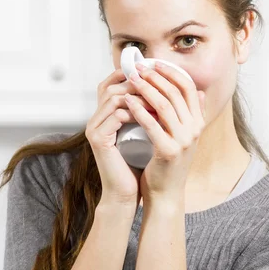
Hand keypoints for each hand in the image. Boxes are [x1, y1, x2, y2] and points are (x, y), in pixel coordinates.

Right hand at [85, 67, 161, 205]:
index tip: (154, 77)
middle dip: (137, 84)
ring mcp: (94, 129)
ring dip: (139, 97)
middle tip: (159, 86)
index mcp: (103, 117)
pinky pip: (116, 117)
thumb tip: (174, 94)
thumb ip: (149, 115)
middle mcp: (95, 120)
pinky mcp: (98, 140)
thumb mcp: (144, 135)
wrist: (125, 193)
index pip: (109, 85)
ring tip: (160, 100)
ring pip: (113, 98)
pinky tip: (152, 116)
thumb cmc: (137, 165)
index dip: (128, 76)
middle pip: (110, 87)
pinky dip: (135, 113)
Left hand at [125, 61, 205, 203]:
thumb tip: (197, 90)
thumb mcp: (184, 136)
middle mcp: (195, 130)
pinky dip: (140, 110)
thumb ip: (190, 115)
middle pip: (176, 93)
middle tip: (138, 67)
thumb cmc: (168, 163)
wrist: (166, 193)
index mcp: (199, 123)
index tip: (154, 63)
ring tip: (131, 80)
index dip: (171, 72)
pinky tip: (128, 102)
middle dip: (156, 76)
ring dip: (146, 89)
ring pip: (165, 105)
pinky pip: (153, 125)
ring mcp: (184, 141)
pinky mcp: (169, 152)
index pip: (189, 87)